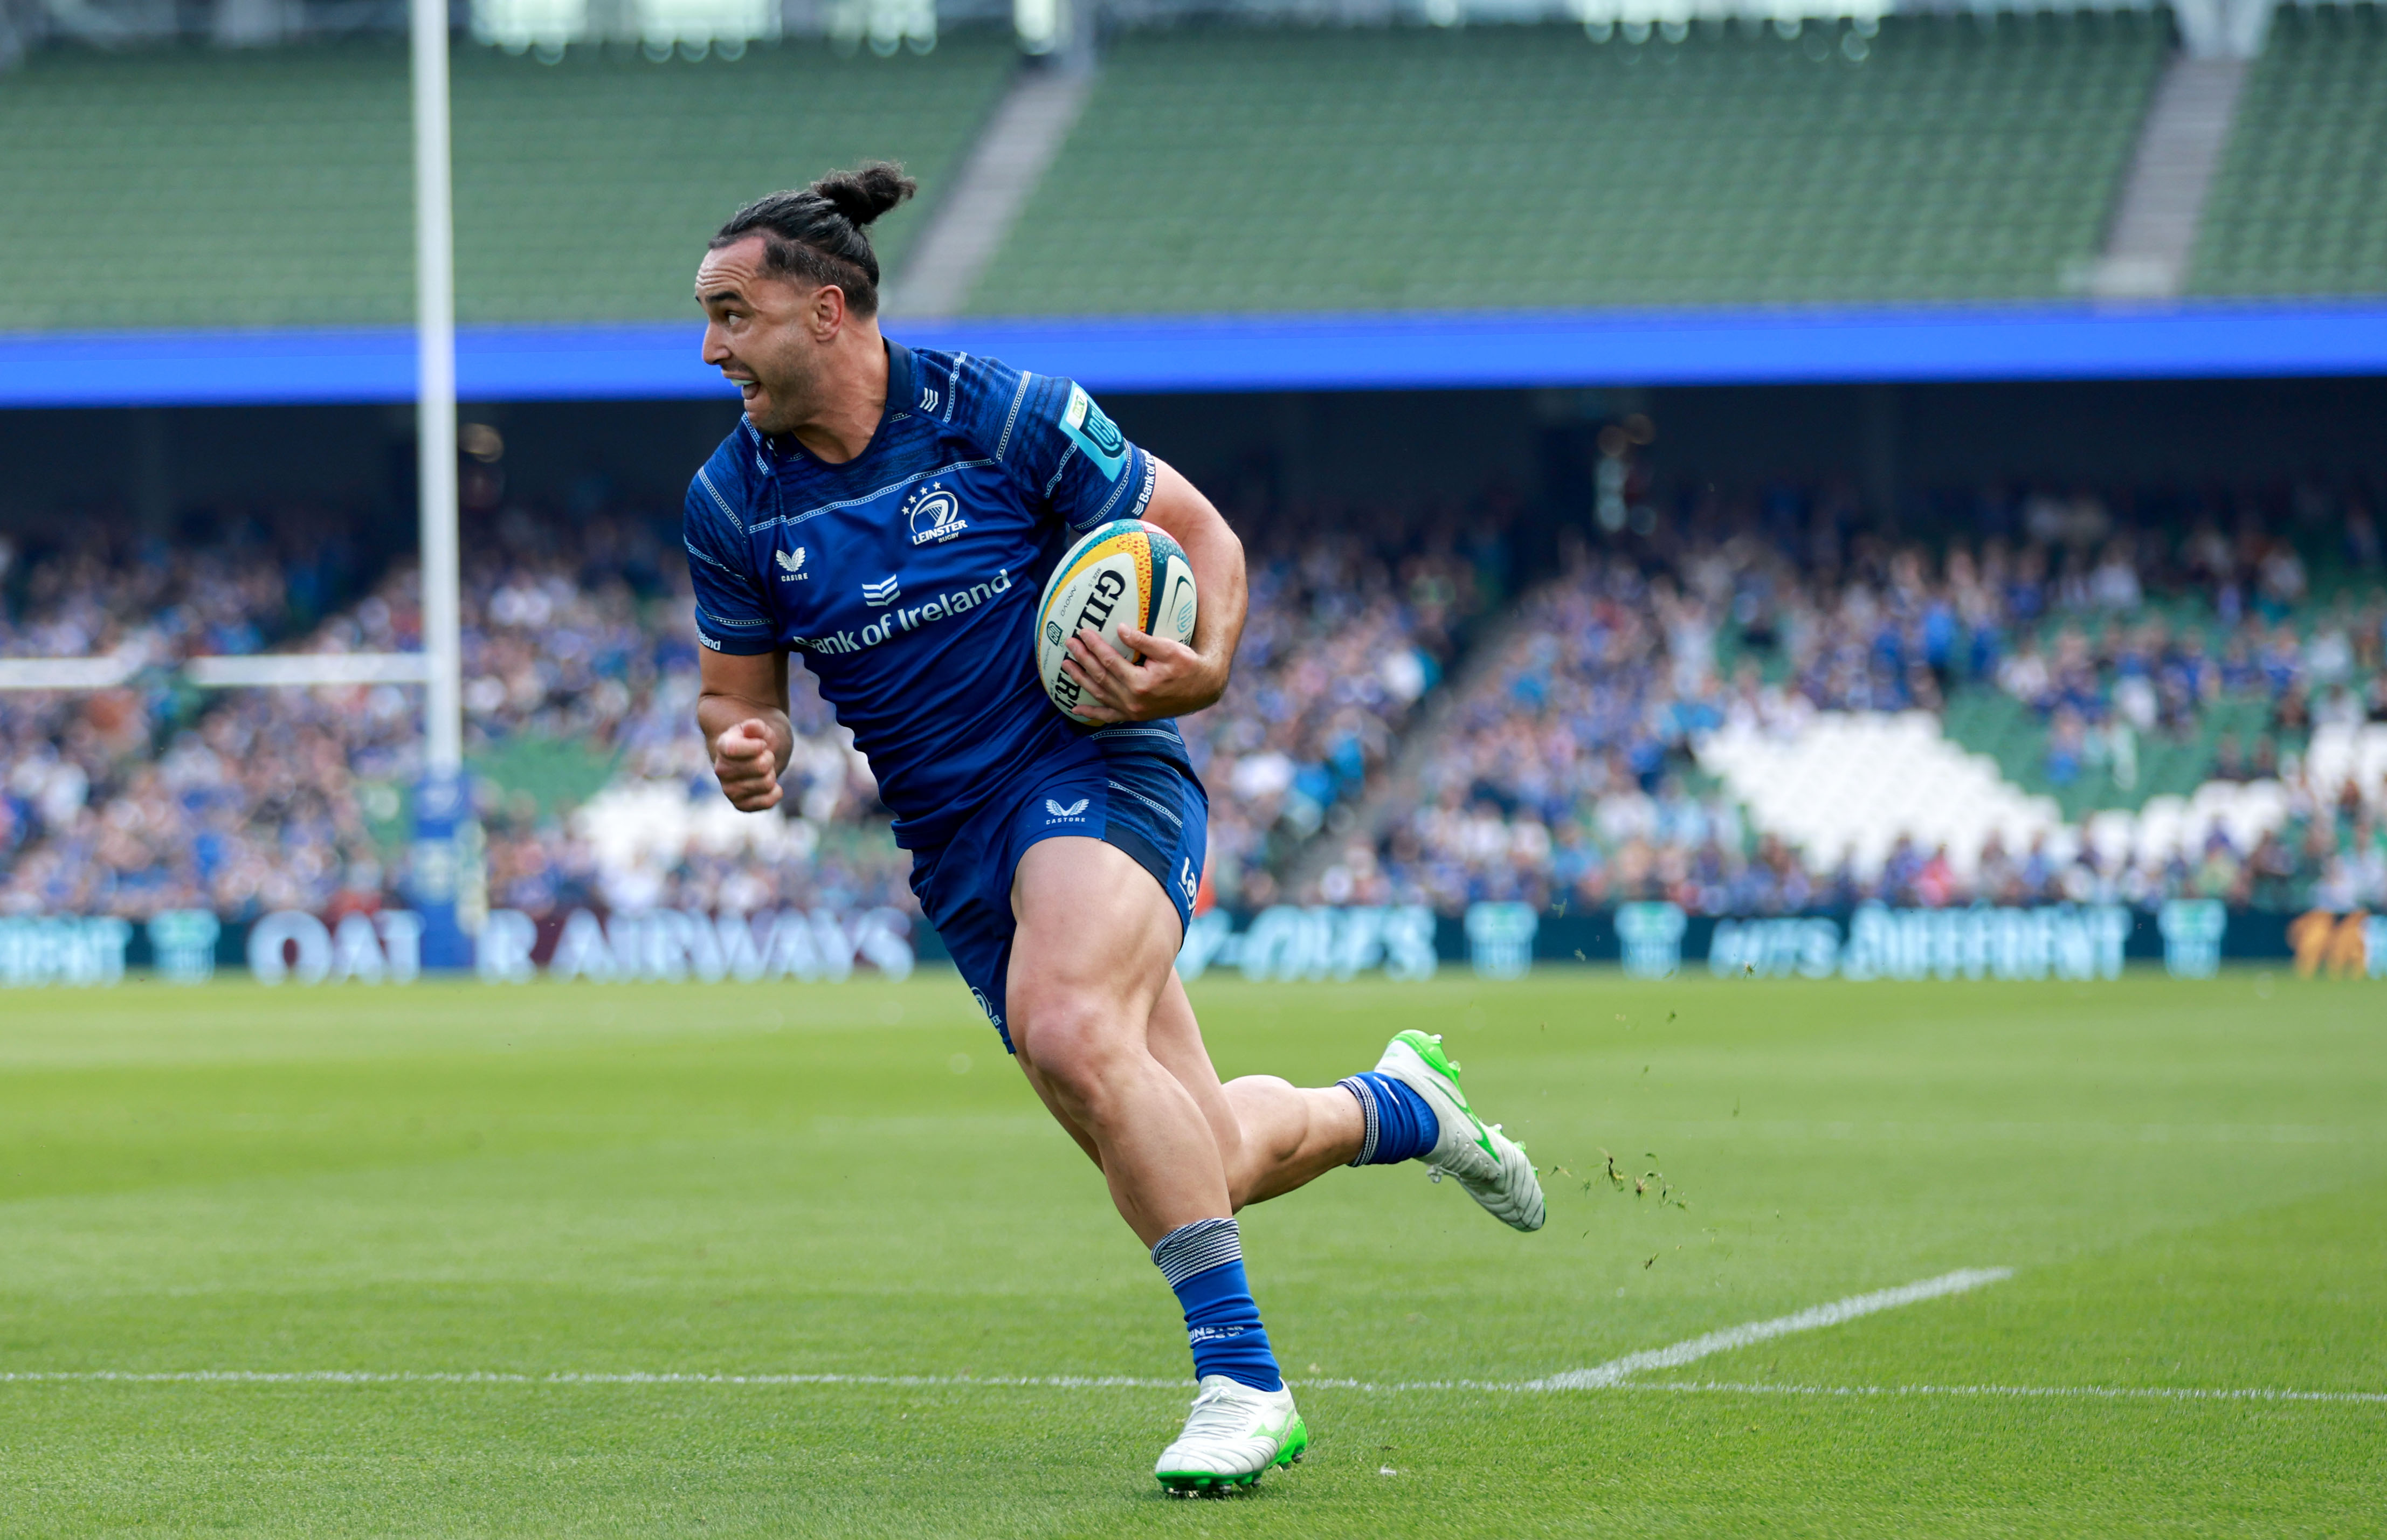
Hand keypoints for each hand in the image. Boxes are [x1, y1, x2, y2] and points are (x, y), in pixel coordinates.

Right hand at [712, 717, 783, 810]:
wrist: (754, 758)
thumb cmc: (757, 740)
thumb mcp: (758, 729)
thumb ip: (756, 726)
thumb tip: (752, 727)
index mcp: (723, 746)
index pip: (734, 749)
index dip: (757, 746)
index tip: (761, 744)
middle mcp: (721, 769)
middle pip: (761, 767)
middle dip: (770, 758)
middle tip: (765, 756)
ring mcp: (729, 789)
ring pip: (766, 783)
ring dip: (772, 774)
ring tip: (764, 769)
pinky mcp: (740, 804)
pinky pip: (766, 802)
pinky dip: (775, 793)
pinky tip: (773, 786)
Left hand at [1061, 623, 1222, 722]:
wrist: (1203, 689)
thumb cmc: (1188, 665)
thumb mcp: (1169, 649)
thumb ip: (1143, 641)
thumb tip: (1119, 629)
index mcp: (1140, 683)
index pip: (1109, 662)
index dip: (1094, 646)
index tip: (1083, 632)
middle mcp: (1133, 701)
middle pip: (1100, 677)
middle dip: (1082, 659)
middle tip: (1069, 643)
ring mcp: (1133, 711)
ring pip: (1100, 694)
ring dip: (1081, 680)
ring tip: (1066, 666)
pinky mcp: (1135, 715)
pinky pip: (1108, 716)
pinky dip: (1092, 712)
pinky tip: (1076, 708)